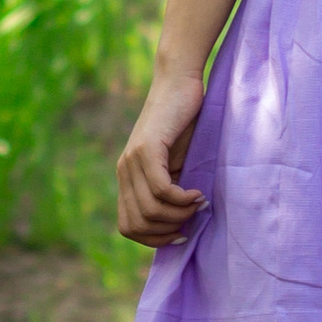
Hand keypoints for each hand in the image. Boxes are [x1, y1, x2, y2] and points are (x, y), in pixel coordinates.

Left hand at [116, 73, 206, 245]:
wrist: (179, 82)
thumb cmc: (184, 122)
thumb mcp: (176, 164)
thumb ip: (171, 190)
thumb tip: (181, 226)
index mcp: (127, 178)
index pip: (128, 227)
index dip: (154, 239)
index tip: (182, 233)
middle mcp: (124, 171)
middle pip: (137, 224)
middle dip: (168, 230)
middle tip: (192, 217)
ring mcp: (132, 160)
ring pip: (149, 210)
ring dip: (179, 215)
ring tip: (197, 203)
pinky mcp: (147, 148)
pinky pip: (160, 189)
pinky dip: (181, 199)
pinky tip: (196, 193)